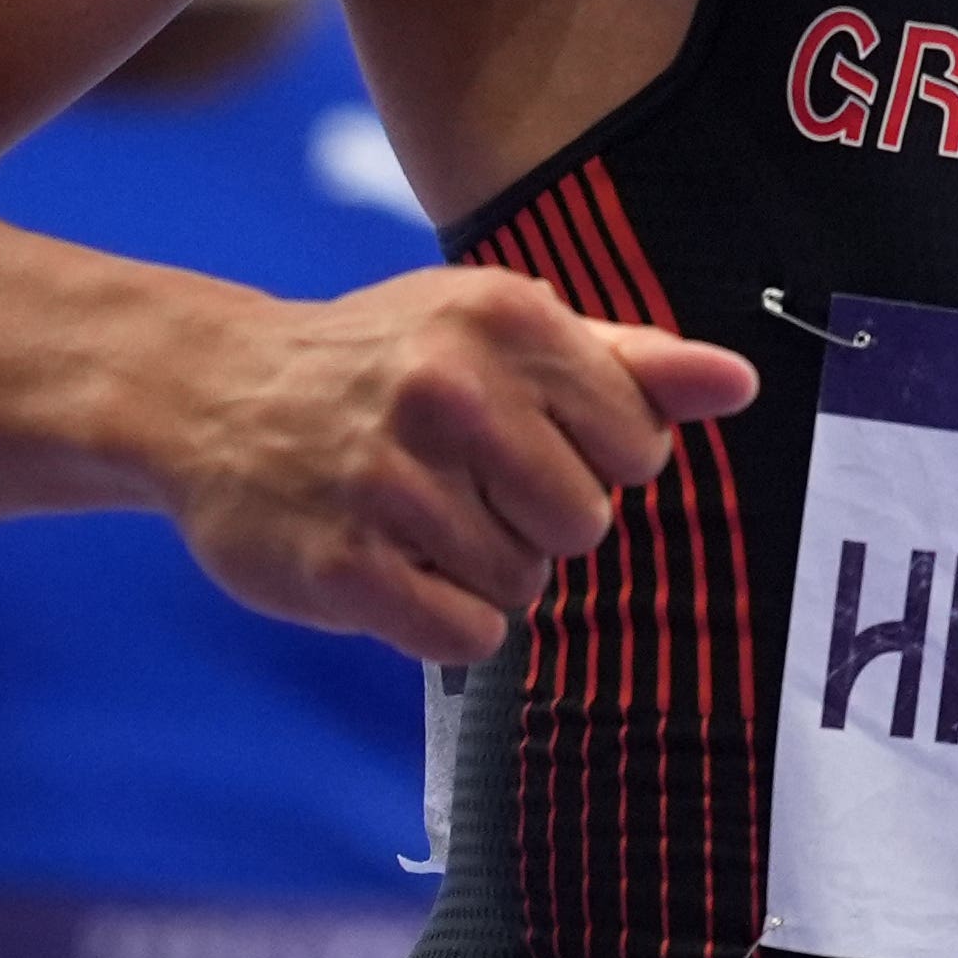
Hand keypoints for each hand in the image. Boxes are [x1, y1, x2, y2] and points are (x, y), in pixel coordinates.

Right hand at [156, 266, 757, 660]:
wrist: (216, 391)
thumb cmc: (389, 359)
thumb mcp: (500, 328)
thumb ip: (628, 361)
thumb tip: (741, 385)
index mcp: (505, 319)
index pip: (639, 443)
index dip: (598, 457)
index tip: (534, 437)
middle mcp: (448, 390)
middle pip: (587, 523)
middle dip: (541, 519)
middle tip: (469, 484)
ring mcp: (390, 480)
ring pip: (525, 586)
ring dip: (485, 569)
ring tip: (420, 517)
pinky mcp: (343, 565)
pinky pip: (468, 638)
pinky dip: (445, 621)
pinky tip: (396, 566)